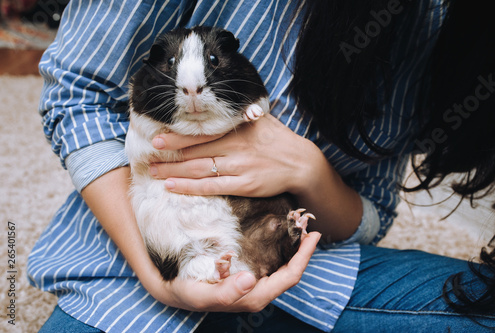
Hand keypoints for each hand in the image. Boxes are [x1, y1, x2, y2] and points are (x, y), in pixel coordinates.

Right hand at [144, 232, 321, 311]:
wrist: (173, 289)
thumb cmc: (188, 294)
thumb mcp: (202, 295)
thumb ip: (226, 293)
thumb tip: (250, 280)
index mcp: (255, 296)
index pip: (289, 276)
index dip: (304, 256)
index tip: (313, 234)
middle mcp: (259, 289)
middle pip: (290, 269)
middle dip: (302, 248)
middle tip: (307, 222)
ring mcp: (254, 280)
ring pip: (281, 263)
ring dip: (291, 244)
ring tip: (298, 223)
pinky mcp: (247, 271)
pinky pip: (269, 257)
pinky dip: (277, 243)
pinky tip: (277, 228)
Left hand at [149, 114, 318, 197]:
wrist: (301, 163)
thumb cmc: (279, 140)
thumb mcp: (261, 120)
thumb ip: (239, 116)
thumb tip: (220, 111)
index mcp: (238, 128)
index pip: (202, 132)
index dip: (178, 137)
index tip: (158, 138)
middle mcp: (236, 146)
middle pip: (195, 151)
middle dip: (169, 156)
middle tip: (149, 158)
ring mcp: (239, 166)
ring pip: (199, 169)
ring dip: (174, 172)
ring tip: (155, 173)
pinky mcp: (244, 185)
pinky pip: (212, 186)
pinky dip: (190, 187)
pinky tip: (173, 187)